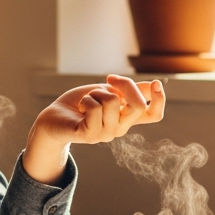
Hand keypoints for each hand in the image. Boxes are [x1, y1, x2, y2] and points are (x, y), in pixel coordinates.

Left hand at [21, 74, 165, 184]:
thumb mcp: (108, 91)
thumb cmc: (80, 103)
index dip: (160, 100)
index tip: (156, 83)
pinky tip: (80, 107)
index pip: (154, 115)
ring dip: (96, 93)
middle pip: (137, 105)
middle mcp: (120, 128)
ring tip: (88, 100)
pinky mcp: (90, 135)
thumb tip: (153, 85)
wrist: (53, 117)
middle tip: (108, 80)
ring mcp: (106, 134)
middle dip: (124, 85)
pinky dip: (86, 100)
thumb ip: (129, 91)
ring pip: (112, 101)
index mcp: (126, 118)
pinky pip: (94, 108)